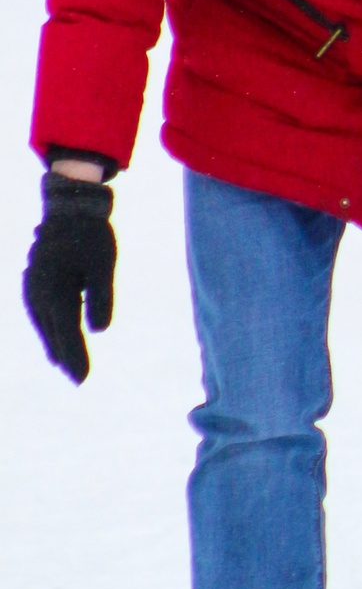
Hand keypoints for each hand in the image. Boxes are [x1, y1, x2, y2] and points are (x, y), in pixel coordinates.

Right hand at [23, 170, 116, 382]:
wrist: (68, 209)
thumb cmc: (91, 236)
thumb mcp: (103, 266)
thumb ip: (101, 298)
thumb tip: (98, 331)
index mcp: (56, 289)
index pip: (67, 332)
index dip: (76, 356)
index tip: (83, 378)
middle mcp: (39, 292)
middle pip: (53, 332)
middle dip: (66, 356)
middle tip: (80, 379)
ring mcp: (31, 287)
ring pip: (43, 324)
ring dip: (55, 344)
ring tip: (66, 365)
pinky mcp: (32, 282)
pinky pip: (39, 312)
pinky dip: (48, 328)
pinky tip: (54, 338)